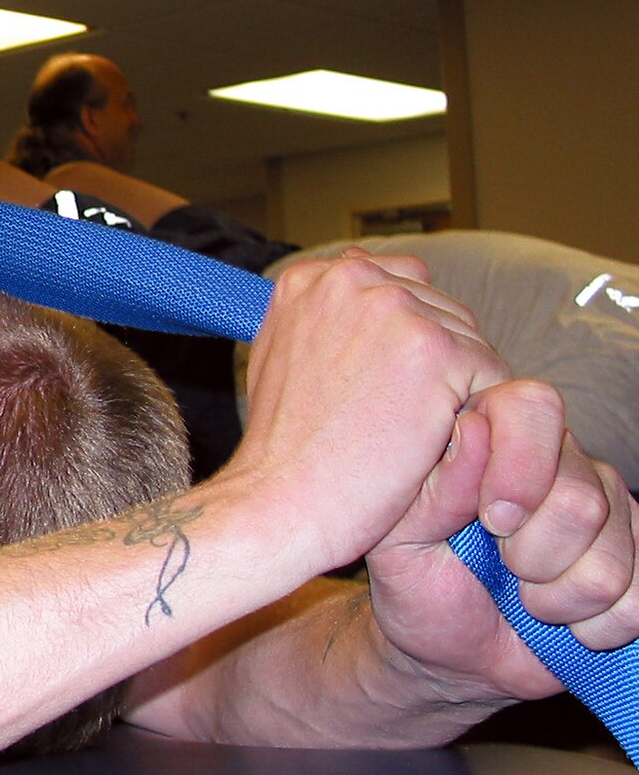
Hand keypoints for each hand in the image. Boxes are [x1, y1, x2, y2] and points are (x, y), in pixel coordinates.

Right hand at [228, 248, 508, 574]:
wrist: (281, 499)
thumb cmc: (282, 446)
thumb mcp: (282, 356)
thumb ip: (322, 316)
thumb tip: (357, 275)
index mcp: (313, 276)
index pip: (400, 284)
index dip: (405, 342)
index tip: (385, 387)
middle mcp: (352, 277)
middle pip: (441, 311)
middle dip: (438, 366)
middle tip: (400, 421)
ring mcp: (395, 309)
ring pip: (471, 344)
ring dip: (457, 391)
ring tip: (411, 436)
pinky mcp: (436, 350)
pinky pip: (492, 377)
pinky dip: (476, 417)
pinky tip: (432, 447)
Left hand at [365, 378, 638, 704]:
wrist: (453, 650)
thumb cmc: (417, 585)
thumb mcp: (398, 541)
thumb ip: (431, 489)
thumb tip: (474, 428)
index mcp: (491, 433)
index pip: (532, 407)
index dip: (519, 467)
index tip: (490, 522)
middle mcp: (558, 458)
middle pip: (582, 496)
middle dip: (531, 555)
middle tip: (501, 568)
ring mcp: (607, 507)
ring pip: (613, 555)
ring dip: (559, 597)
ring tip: (526, 597)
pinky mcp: (638, 557)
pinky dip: (598, 626)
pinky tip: (565, 621)